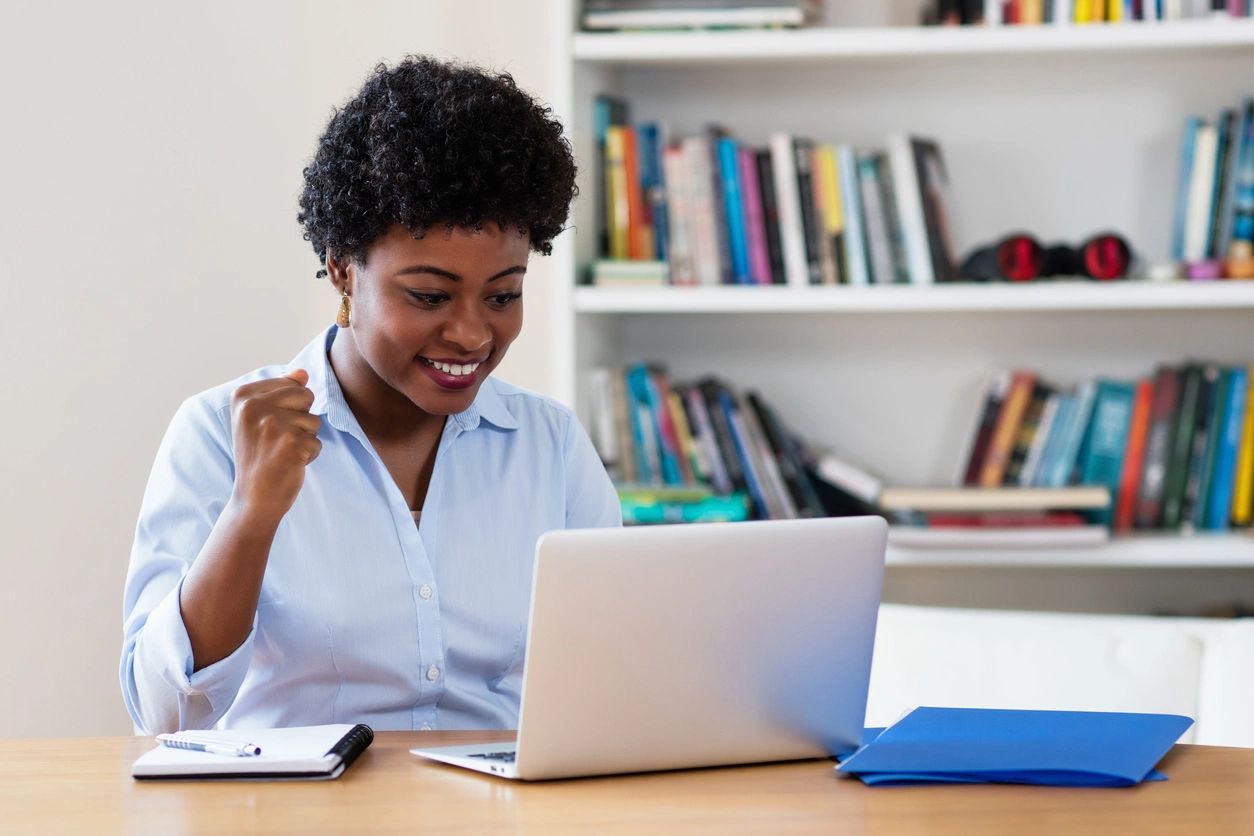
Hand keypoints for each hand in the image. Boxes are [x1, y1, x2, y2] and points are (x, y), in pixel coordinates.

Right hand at [228, 369, 321, 523]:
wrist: (253, 497)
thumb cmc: (260, 455)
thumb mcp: (260, 418)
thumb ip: (281, 391)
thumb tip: (302, 372)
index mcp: (243, 395)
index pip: (292, 384)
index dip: (289, 408)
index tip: (268, 428)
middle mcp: (254, 406)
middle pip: (306, 397)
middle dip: (301, 420)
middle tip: (278, 440)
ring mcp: (272, 424)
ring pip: (314, 421)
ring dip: (305, 439)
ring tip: (282, 452)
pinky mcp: (290, 443)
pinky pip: (317, 443)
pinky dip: (308, 456)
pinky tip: (288, 464)